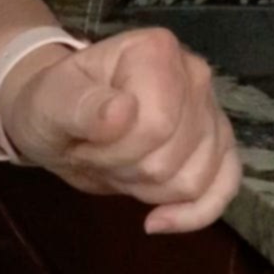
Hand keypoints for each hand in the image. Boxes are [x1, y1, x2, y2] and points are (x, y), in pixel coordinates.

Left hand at [0, 28, 241, 234]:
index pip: (156, 126)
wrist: (58, 124)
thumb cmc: (51, 106)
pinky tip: (156, 221)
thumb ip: (80, 107)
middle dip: (124, 170)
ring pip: (195, 179)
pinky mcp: (214, 146)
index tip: (84, 140)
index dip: (114, 150)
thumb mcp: (49, 104)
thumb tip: (121, 114)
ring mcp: (209, 111)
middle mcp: (194, 75)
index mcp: (156, 52)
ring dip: (144, 188)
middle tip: (95, 152)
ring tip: (116, 164)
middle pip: (173, 158)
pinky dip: (193, 213)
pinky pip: (223, 186)